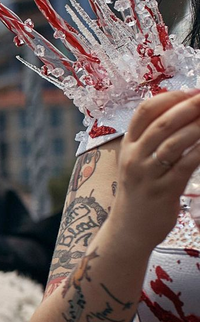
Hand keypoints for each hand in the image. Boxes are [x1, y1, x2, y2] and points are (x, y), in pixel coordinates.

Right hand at [110, 89, 199, 251]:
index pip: (144, 112)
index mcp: (127, 146)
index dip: (169, 98)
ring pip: (175, 143)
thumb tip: (182, 114)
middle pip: (162, 124)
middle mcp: (134, 158)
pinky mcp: (163, 191)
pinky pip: (187, 165)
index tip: (191, 91)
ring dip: (199, 127)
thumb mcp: (137, 163)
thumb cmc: (139, 192)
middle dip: (189, 107)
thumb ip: (152, 140)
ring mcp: (147, 175)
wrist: (129, 229)